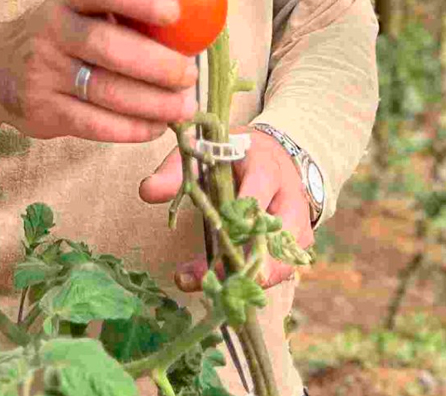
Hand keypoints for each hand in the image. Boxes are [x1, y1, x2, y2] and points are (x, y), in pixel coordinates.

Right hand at [0, 0, 200, 143]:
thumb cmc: (63, 24)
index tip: (176, 11)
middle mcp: (52, 30)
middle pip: (104, 45)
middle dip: (153, 63)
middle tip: (190, 74)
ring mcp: (44, 72)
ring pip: (102, 90)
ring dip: (150, 102)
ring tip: (184, 107)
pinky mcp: (43, 110)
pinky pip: (91, 123)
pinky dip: (129, 129)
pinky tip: (156, 127)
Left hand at [138, 125, 314, 290]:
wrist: (276, 158)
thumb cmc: (235, 156)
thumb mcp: (207, 153)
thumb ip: (178, 170)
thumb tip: (146, 190)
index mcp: (267, 166)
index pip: (260, 186)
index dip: (241, 211)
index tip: (217, 232)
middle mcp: (289, 195)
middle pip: (277, 231)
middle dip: (245, 257)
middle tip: (211, 279)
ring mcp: (299, 222)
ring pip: (285, 258)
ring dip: (250, 278)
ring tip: (217, 293)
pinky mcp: (299, 244)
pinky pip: (284, 269)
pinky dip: (258, 283)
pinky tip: (229, 293)